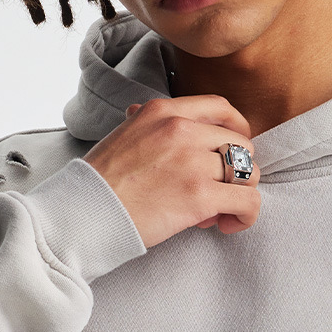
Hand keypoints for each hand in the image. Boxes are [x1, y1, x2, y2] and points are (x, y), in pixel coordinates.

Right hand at [86, 99, 261, 248]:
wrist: (83, 212)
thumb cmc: (100, 181)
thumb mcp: (122, 135)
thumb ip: (146, 125)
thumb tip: (141, 113)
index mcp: (162, 112)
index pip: (220, 107)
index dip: (237, 128)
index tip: (234, 148)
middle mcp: (181, 130)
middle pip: (240, 143)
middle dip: (235, 170)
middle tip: (215, 191)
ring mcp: (192, 162)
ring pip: (248, 173)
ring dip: (239, 194)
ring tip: (217, 212)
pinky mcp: (199, 196)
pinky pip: (247, 202)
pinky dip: (245, 215)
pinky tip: (226, 225)